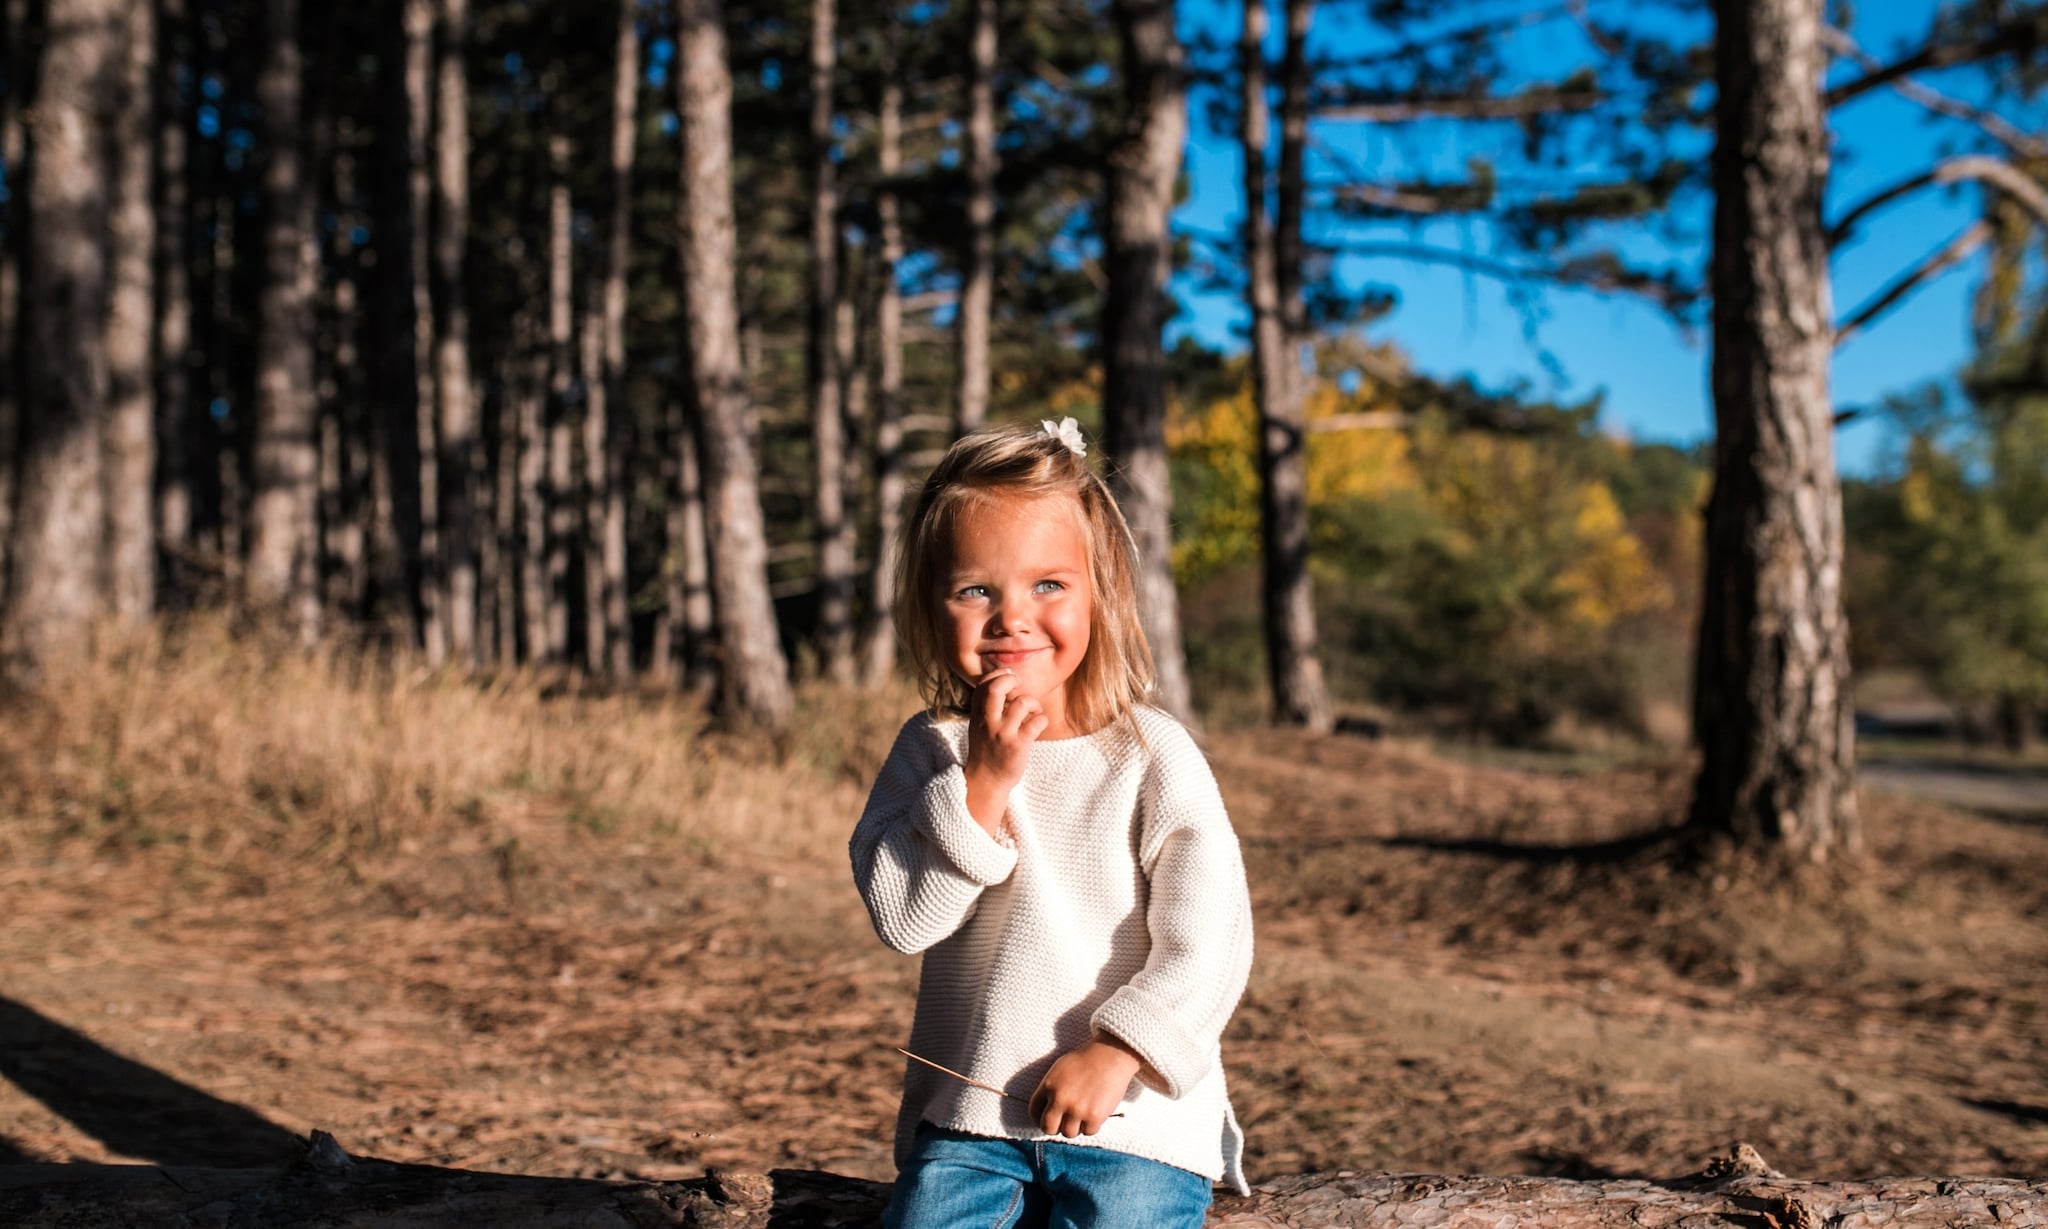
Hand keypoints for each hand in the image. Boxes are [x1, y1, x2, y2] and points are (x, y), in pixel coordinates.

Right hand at [962, 669, 1047, 837]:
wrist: (986, 782)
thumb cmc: (987, 750)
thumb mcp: (979, 725)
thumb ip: (987, 706)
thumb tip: (1005, 681)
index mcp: (977, 714)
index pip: (983, 683)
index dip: (998, 674)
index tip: (1009, 678)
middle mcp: (988, 721)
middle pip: (996, 688)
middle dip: (1011, 681)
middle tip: (1019, 688)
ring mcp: (1003, 733)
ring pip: (1022, 703)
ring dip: (1033, 703)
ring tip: (1033, 712)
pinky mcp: (1018, 745)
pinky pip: (1036, 722)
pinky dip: (1042, 719)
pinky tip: (1039, 725)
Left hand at [1027, 1037, 1140, 1137]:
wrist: (1110, 1056)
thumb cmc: (1086, 1060)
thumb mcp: (1059, 1069)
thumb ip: (1050, 1089)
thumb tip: (1046, 1108)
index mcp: (1048, 1086)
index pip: (1033, 1111)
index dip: (1039, 1117)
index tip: (1048, 1118)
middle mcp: (1060, 1100)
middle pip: (1047, 1128)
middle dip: (1054, 1127)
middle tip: (1063, 1122)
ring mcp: (1077, 1110)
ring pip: (1068, 1133)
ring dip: (1075, 1127)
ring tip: (1082, 1116)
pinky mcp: (1094, 1117)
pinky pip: (1088, 1132)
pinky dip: (1091, 1126)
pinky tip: (1094, 1114)